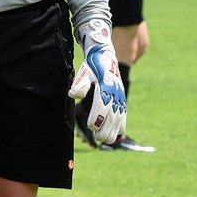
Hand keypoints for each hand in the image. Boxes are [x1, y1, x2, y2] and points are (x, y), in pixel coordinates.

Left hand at [68, 19, 125, 143]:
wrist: (105, 56)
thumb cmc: (92, 66)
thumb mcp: (85, 71)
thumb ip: (81, 83)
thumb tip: (73, 94)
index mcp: (105, 86)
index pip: (102, 104)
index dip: (98, 116)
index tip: (92, 126)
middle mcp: (115, 92)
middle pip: (112, 113)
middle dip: (106, 128)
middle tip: (99, 138)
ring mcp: (120, 96)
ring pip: (119, 116)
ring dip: (113, 129)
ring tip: (106, 140)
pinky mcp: (121, 98)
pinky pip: (123, 113)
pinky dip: (121, 123)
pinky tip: (118, 132)